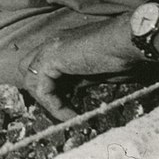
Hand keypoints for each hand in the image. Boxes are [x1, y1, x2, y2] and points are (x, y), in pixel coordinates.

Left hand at [20, 14, 142, 119]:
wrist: (129, 42)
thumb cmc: (123, 55)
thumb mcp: (98, 72)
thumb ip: (81, 78)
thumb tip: (75, 91)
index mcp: (63, 46)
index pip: (43, 70)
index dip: (51, 90)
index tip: (69, 109)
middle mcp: (52, 44)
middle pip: (29, 72)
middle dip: (42, 93)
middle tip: (61, 111)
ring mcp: (49, 49)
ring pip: (31, 80)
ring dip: (48, 103)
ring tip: (68, 116)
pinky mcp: (51, 58)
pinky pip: (42, 88)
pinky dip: (54, 105)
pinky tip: (71, 115)